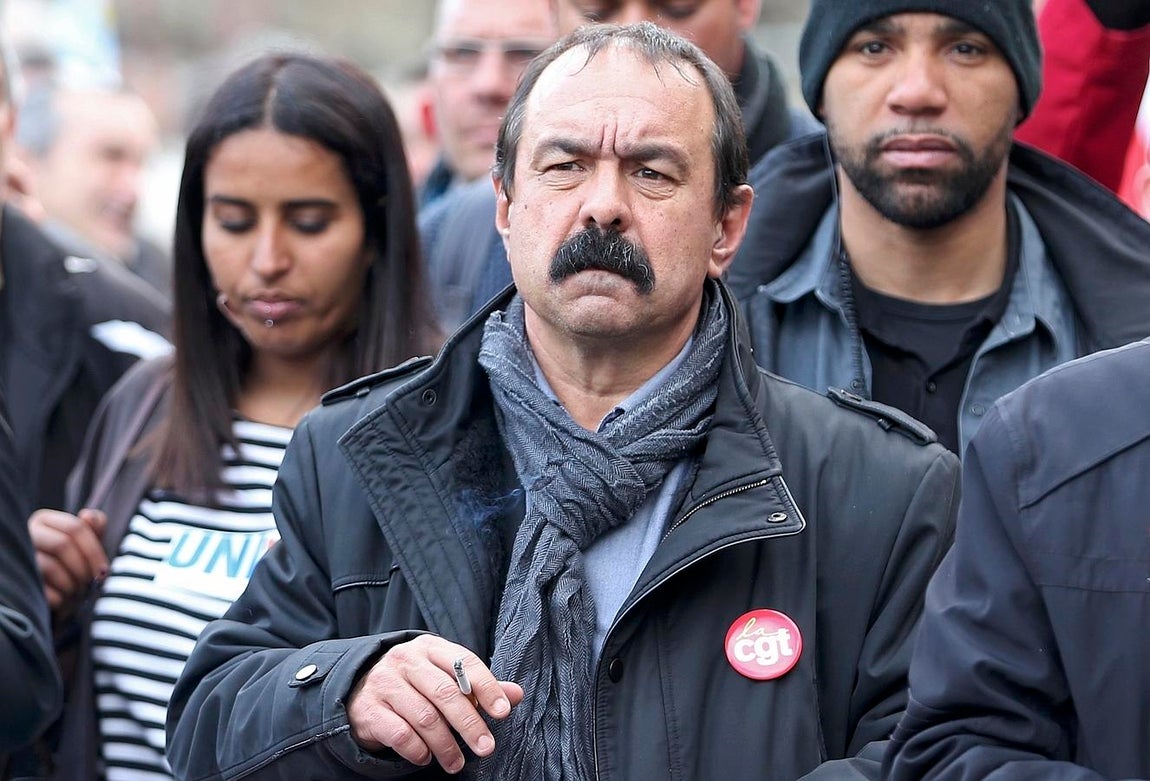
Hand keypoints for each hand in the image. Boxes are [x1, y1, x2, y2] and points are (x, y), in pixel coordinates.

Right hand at [28, 508, 108, 617]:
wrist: (52, 596)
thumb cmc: (72, 565)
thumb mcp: (86, 545)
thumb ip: (94, 528)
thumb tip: (88, 515)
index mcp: (44, 521)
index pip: (75, 527)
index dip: (94, 551)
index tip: (104, 570)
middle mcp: (27, 534)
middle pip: (62, 544)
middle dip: (83, 568)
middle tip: (91, 583)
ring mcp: (19, 558)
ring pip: (50, 567)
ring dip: (72, 584)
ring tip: (77, 591)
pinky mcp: (16, 582)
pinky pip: (42, 590)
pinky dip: (60, 599)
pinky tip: (63, 599)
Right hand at [347, 635, 523, 774]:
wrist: (359, 690)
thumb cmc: (414, 683)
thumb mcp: (444, 676)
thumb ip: (478, 686)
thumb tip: (516, 694)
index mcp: (431, 647)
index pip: (465, 663)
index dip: (487, 687)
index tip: (503, 712)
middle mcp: (406, 661)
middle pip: (446, 693)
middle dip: (470, 724)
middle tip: (486, 747)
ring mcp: (385, 683)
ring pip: (424, 717)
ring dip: (446, 745)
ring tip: (457, 763)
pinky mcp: (368, 709)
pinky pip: (399, 734)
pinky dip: (417, 750)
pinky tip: (426, 758)